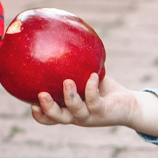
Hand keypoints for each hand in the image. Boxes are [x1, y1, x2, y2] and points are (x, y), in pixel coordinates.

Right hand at [31, 74, 157, 137]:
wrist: (127, 104)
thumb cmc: (101, 88)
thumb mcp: (84, 77)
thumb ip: (72, 66)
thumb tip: (60, 39)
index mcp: (68, 110)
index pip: (49, 118)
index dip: (39, 114)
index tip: (30, 103)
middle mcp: (76, 116)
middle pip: (58, 118)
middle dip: (48, 109)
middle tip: (40, 95)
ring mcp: (89, 116)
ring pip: (76, 112)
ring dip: (70, 97)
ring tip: (67, 81)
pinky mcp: (103, 111)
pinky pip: (95, 100)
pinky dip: (91, 88)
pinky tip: (92, 76)